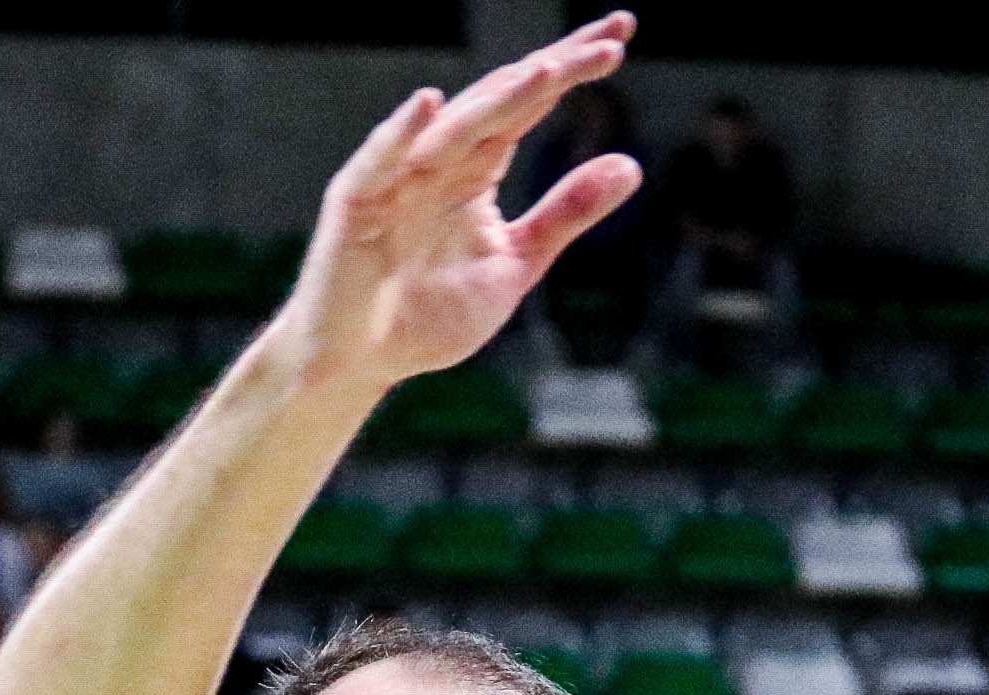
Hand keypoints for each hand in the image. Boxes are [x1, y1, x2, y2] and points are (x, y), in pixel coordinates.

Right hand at [279, 17, 644, 400]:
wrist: (359, 364)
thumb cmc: (428, 315)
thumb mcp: (515, 265)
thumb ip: (564, 214)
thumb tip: (631, 165)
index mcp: (477, 166)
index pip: (530, 104)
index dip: (572, 70)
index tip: (622, 36)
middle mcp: (441, 157)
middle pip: (502, 98)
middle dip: (555, 67)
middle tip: (613, 37)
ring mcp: (398, 175)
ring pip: (455, 127)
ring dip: (499, 98)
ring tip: (548, 70)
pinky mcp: (356, 201)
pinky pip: (380, 161)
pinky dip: (401, 133)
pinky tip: (431, 105)